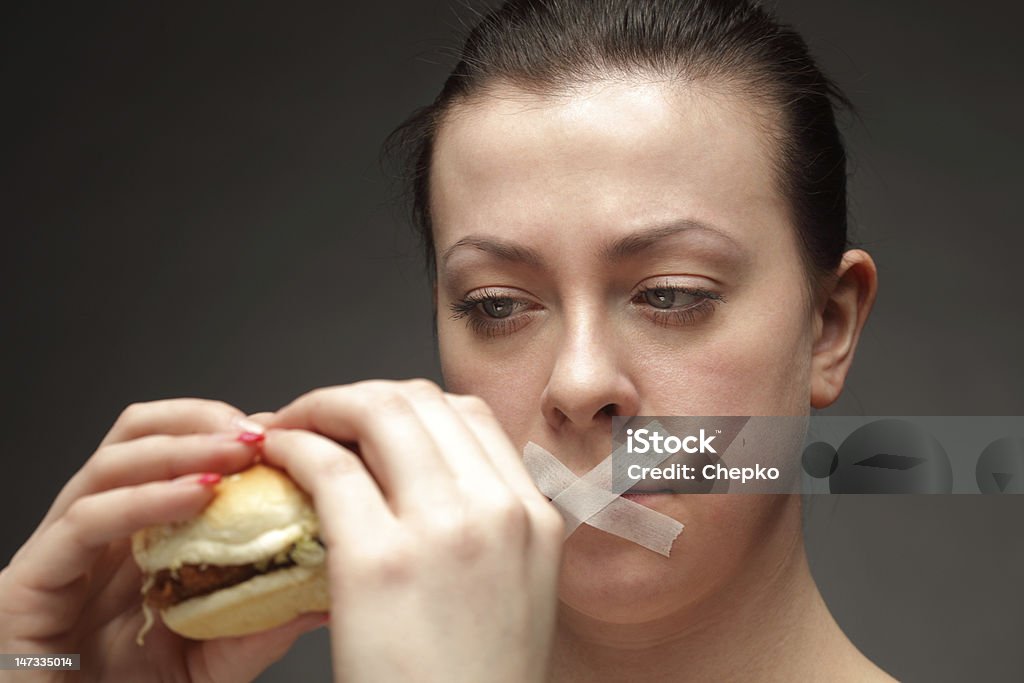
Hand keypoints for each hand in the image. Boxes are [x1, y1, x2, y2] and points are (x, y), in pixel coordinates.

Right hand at [0, 399, 324, 682]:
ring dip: (182, 448)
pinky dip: (146, 500)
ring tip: (238, 453)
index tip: (283, 434)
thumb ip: (261, 624)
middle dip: (202, 422)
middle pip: (136, 435)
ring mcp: (58, 554)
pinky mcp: (27, 584)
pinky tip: (198, 496)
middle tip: (260, 433)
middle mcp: (96, 535)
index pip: (173, 451)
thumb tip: (326, 594)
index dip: (226, 432)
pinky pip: (87, 522)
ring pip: (111, 464)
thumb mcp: (213, 659)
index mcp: (135, 540)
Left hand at [261, 379, 564, 682]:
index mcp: (534, 516)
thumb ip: (485, 524)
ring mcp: (443, 531)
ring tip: (289, 427)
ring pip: (375, 413)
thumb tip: (423, 479)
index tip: (370, 421)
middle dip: (358, 395)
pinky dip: (294, 446)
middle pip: (420, 400)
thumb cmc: (473, 682)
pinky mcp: (379, 562)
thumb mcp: (513, 590)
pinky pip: (328, 467)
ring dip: (321, 406)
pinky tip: (276, 457)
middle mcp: (497, 510)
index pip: (470, 413)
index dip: (409, 403)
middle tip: (318, 415)